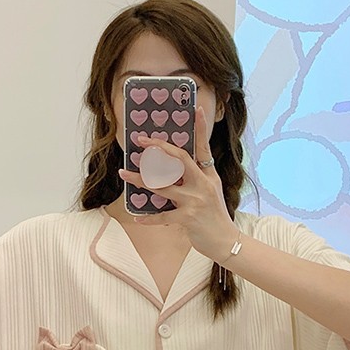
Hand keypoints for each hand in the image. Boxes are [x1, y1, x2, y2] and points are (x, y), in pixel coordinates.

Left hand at [118, 106, 237, 261]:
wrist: (226, 241)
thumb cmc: (215, 218)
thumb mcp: (211, 193)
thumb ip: (194, 181)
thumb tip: (171, 173)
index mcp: (209, 176)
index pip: (203, 147)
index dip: (200, 127)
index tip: (196, 108)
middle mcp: (202, 184)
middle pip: (179, 159)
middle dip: (158, 149)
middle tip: (141, 141)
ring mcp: (195, 200)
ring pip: (162, 186)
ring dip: (140, 180)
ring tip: (124, 174)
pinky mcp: (188, 218)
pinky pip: (163, 216)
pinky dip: (149, 219)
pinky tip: (137, 218)